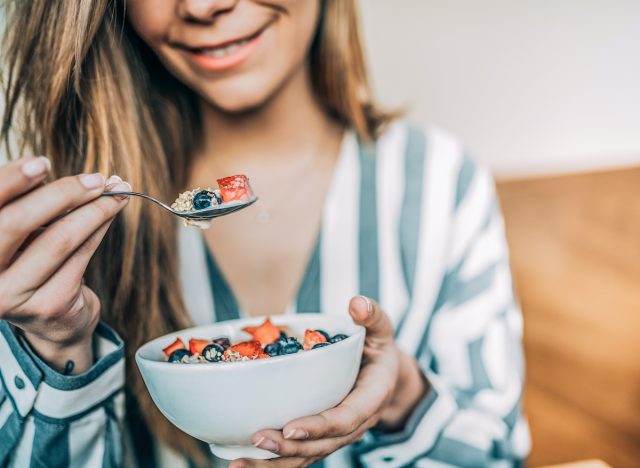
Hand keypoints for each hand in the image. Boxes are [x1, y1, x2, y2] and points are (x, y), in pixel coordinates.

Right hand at [0, 156, 129, 373]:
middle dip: (61, 194)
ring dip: (94, 210)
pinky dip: (100, 227)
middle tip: (96, 178)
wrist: (52, 320)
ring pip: (58, 239)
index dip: (10, 181)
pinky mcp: (47, 304)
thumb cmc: (31, 261)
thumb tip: (47, 165)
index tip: (42, 163)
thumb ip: (24, 203)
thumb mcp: (19, 231)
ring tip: (116, 191)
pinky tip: (113, 210)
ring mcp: (11, 295)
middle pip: (17, 223)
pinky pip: (81, 255)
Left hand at [230, 296, 427, 467]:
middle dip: (289, 448)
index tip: (290, 428)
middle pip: (322, 445)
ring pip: (307, 456)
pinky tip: (243, 462)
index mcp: (371, 398)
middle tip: (257, 439)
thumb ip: (372, 316)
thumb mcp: (381, 330)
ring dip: (274, 465)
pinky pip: (299, 455)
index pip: (346, 418)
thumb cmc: (379, 349)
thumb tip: (357, 303)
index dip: (319, 426)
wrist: (386, 376)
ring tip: (239, 466)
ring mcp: (337, 435)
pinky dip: (272, 463)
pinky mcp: (321, 438)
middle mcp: (354, 423)